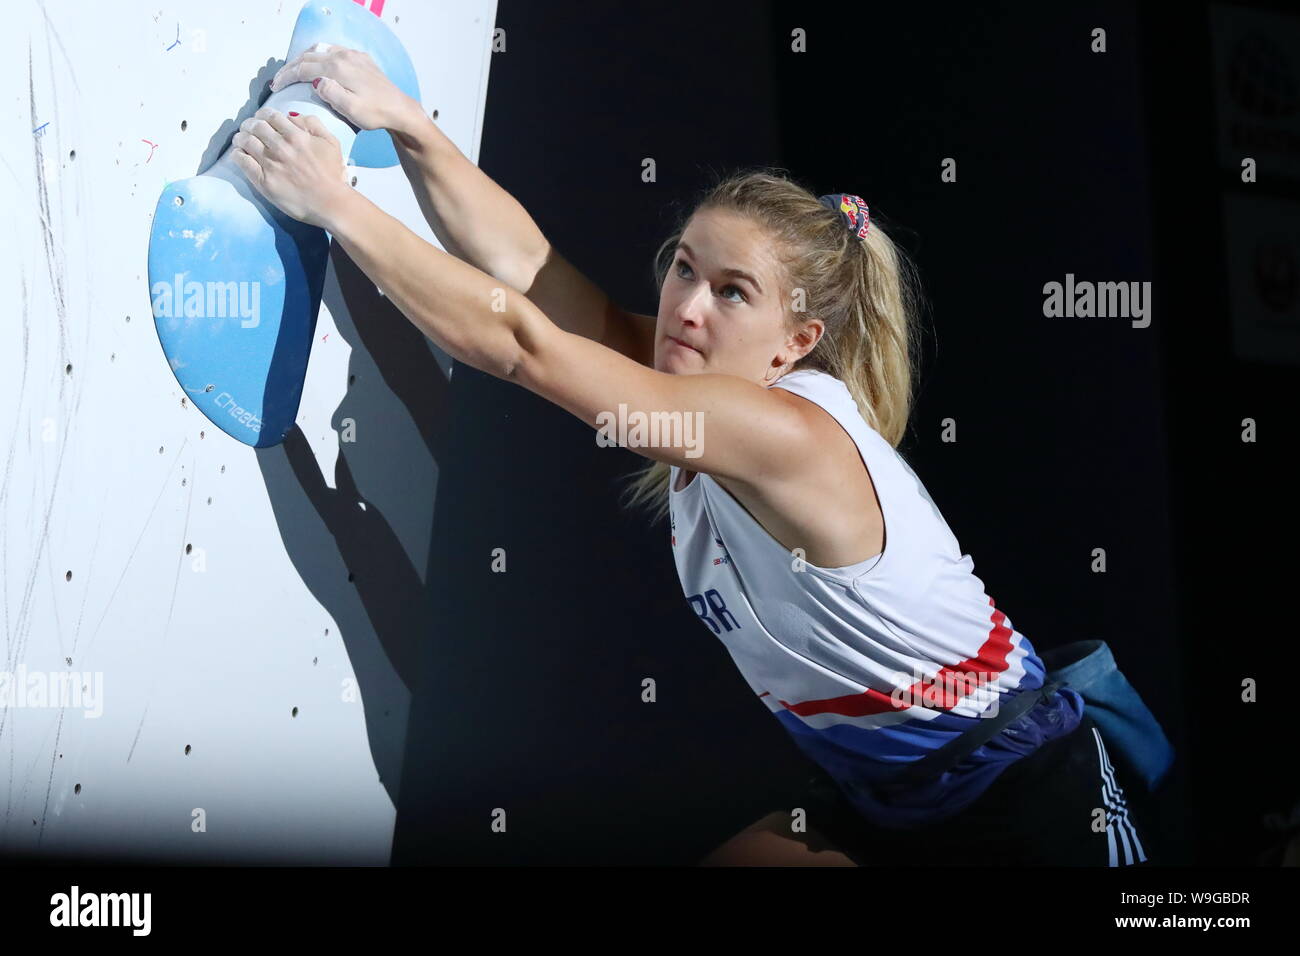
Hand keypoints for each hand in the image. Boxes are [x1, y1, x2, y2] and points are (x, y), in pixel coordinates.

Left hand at [230, 107, 350, 228]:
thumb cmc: (332, 174)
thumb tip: (292, 116)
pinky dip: (237, 154)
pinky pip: (242, 161)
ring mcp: (270, 164)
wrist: (330, 203)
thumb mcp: (331, 142)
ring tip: (241, 140)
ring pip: (245, 141)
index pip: (270, 116)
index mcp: (296, 135)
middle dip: (250, 124)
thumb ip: (313, 124)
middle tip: (249, 129)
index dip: (262, 114)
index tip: (261, 119)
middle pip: (255, 126)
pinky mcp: (263, 180)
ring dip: (240, 137)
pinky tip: (239, 154)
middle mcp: (280, 147)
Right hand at [268, 44, 417, 132]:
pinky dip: (320, 56)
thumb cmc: (376, 113)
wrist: (401, 110)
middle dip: (291, 68)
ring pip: (321, 51)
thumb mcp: (351, 109)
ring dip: (304, 60)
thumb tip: (315, 81)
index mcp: (338, 68)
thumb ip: (330, 93)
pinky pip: (334, 51)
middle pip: (309, 57)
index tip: (275, 86)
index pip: (304, 68)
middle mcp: (344, 56)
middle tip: (279, 80)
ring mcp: (354, 55)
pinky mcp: (362, 59)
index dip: (287, 76)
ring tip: (294, 71)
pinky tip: (317, 65)